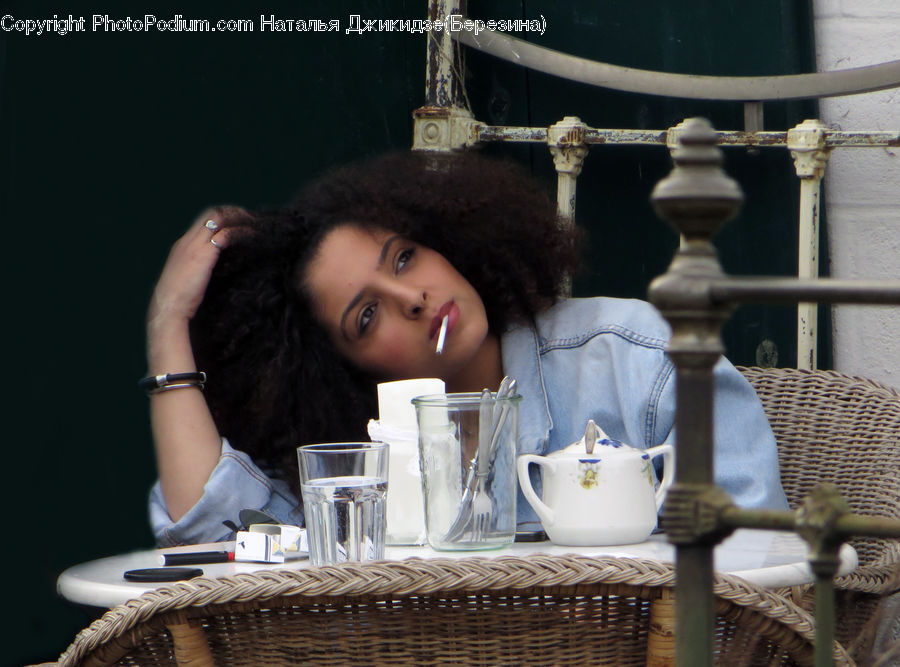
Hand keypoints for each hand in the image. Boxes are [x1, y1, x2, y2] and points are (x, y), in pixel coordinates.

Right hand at [147, 206, 247, 331]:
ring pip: (218, 218)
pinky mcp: (203, 254)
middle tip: (251, 219)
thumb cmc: (180, 301)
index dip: (223, 219)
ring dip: (238, 218)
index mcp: (183, 245)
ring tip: (255, 224)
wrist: (168, 308)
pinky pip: (225, 234)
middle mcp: (187, 240)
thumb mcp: (190, 278)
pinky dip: (241, 232)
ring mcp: (194, 245)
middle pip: (211, 214)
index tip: (239, 223)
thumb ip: (200, 268)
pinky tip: (254, 235)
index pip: (204, 221)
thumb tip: (214, 270)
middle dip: (232, 213)